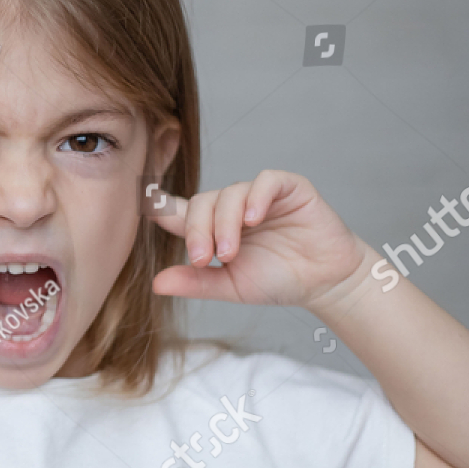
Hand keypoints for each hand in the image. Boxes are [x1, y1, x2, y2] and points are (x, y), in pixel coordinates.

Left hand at [147, 169, 369, 309]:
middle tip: (203, 258)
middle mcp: (232, 207)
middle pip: (201, 202)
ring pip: (230, 193)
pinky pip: (266, 181)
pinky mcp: (288, 188)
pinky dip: (256, 197)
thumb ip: (195, 282)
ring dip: (224, 223)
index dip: (159, 206)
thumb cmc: (277, 281)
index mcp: (213, 227)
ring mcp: (260, 195)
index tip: (143, 203)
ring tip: (230, 253)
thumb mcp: (230, 286)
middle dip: (197, 230)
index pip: (179, 211)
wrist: (325, 283)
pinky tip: (253, 219)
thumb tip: (155, 283)